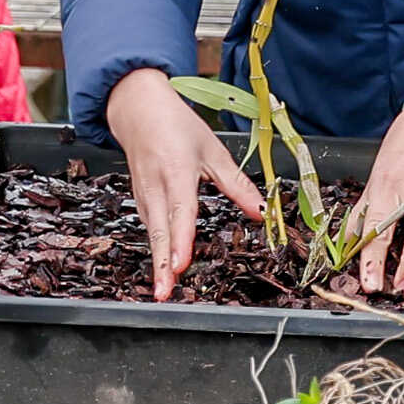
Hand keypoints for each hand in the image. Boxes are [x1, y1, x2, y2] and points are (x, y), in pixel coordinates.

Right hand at [102, 68, 265, 302]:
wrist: (138, 110)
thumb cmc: (177, 127)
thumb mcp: (213, 150)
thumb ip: (237, 184)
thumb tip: (264, 211)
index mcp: (177, 171)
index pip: (181, 211)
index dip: (181, 240)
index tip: (181, 265)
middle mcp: (156, 187)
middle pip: (159, 231)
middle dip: (162, 264)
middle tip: (165, 293)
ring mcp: (144, 196)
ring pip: (152, 233)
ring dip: (157, 262)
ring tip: (163, 289)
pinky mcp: (140, 201)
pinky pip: (149, 228)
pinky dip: (155, 249)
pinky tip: (162, 268)